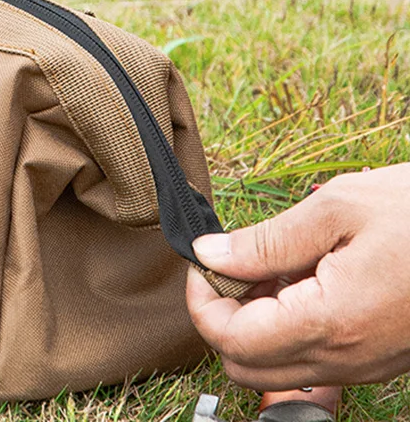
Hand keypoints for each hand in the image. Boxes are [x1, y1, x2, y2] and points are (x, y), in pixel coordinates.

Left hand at [186, 164, 409, 388]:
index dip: (202, 302)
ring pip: (275, 367)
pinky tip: (298, 278)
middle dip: (220, 317)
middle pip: (245, 366)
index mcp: (331, 321)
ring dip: (252, 323)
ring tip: (268, 266)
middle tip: (229, 266)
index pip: (232, 341)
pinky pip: (309, 358)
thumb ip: (265, 241)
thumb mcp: (335, 209)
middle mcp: (346, 357)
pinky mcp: (374, 357)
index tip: (203, 263)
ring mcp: (363, 364)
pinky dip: (285, 326)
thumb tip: (211, 255)